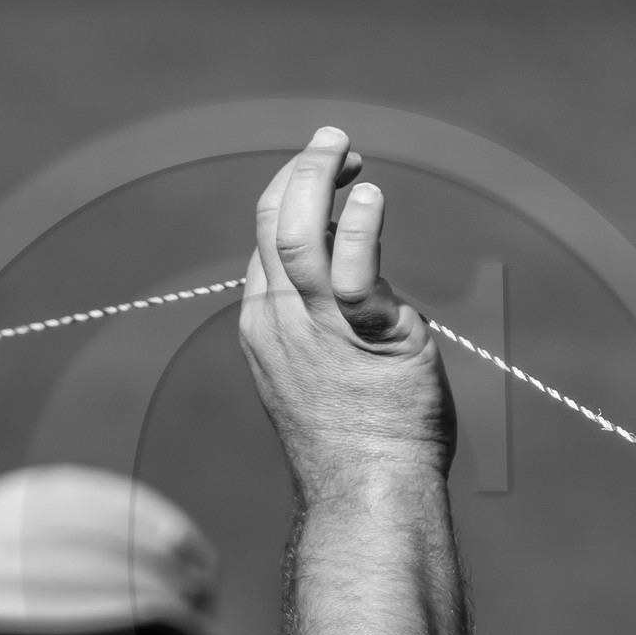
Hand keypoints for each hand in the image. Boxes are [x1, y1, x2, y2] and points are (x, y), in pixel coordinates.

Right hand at [239, 127, 455, 497]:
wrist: (367, 492)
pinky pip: (353, 270)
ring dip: (321, 179)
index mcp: (264, 325)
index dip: (295, 193)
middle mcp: (280, 320)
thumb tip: (351, 278)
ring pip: (300, 233)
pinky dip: (360, 225)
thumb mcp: (320, 370)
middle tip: (336, 142)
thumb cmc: (355, 439)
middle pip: (275, 223)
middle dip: (302, 171)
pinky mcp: (364, 336)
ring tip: (348, 153)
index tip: (332, 172)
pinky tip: (371, 196)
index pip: (267, 239)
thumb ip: (323, 321)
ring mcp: (317, 329)